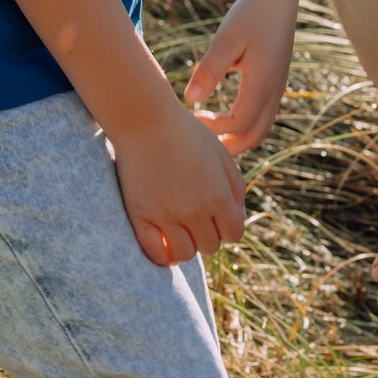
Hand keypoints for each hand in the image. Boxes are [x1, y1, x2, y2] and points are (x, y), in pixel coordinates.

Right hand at [107, 100, 248, 266]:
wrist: (146, 121)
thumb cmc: (187, 133)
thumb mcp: (221, 155)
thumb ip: (235, 187)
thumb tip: (236, 217)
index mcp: (219, 195)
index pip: (234, 233)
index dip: (228, 227)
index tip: (217, 218)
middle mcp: (195, 210)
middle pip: (210, 246)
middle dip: (207, 234)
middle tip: (196, 219)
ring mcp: (166, 216)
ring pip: (185, 254)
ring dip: (186, 245)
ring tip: (180, 230)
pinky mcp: (141, 216)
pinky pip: (155, 254)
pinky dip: (163, 256)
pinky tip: (164, 243)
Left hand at [184, 0, 299, 154]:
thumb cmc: (249, 15)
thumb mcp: (225, 39)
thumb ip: (209, 70)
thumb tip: (190, 101)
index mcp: (262, 83)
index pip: (239, 124)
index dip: (215, 128)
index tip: (193, 117)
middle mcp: (274, 91)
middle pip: (254, 137)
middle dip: (228, 146)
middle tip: (200, 140)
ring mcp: (278, 89)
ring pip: (261, 129)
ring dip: (236, 138)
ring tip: (209, 132)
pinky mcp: (276, 84)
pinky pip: (264, 117)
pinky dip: (245, 127)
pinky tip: (224, 116)